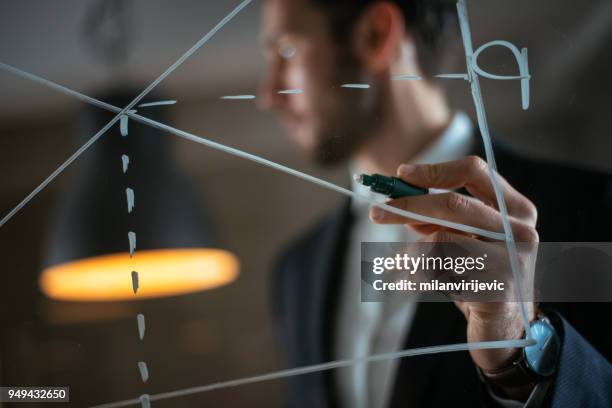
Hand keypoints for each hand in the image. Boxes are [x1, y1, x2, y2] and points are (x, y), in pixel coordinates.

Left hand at [369, 155, 537, 371]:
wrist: (504, 329)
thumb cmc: (477, 277)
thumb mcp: (461, 240)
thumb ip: (437, 218)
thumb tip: (397, 198)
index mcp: (515, 208)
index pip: (474, 171)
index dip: (434, 171)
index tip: (401, 174)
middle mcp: (520, 230)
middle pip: (454, 204)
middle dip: (408, 207)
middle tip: (376, 213)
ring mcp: (512, 260)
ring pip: (441, 240)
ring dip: (409, 254)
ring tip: (397, 265)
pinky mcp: (496, 289)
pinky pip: (440, 274)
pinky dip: (415, 277)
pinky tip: (408, 284)